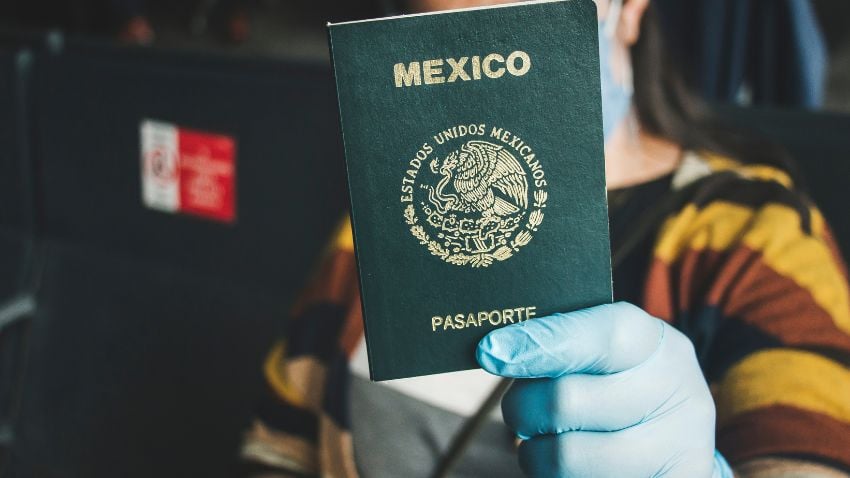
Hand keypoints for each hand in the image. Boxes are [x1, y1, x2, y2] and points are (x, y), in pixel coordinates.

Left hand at [476, 302, 733, 477]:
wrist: (672, 442)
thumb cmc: (619, 386)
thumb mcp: (606, 355)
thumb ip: (561, 343)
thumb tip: (495, 350)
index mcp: (657, 345)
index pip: (601, 336)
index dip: (540, 342)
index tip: (490, 352)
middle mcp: (677, 393)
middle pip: (567, 400)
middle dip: (523, 407)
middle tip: (520, 409)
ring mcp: (675, 449)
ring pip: (565, 457)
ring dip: (535, 453)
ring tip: (546, 443)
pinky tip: (571, 468)